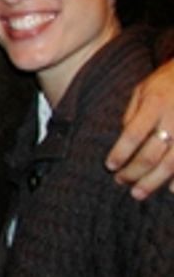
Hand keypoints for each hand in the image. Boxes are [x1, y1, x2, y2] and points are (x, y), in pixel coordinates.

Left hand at [106, 58, 173, 198]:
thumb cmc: (166, 82)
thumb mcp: (143, 90)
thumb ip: (132, 115)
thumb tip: (123, 141)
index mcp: (155, 104)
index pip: (133, 135)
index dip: (120, 154)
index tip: (110, 166)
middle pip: (151, 155)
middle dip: (132, 172)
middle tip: (120, 182)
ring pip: (171, 164)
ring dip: (152, 182)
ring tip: (138, 193)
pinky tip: (170, 190)